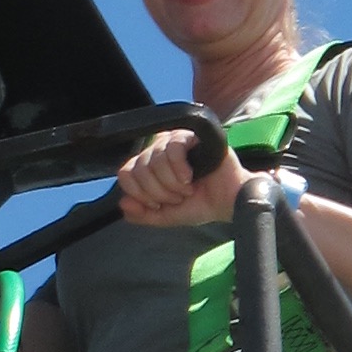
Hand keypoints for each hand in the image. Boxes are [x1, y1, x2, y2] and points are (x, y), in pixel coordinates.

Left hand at [113, 124, 239, 228]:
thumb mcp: (166, 216)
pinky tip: (190, 176)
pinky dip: (179, 168)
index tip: (158, 204)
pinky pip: (172, 147)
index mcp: (149, 166)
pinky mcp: (192, 135)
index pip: (126, 173)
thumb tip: (123, 204)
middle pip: (140, 168)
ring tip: (187, 188)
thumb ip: (143, 214)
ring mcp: (174, 141)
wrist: (229, 202)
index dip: (139, 192)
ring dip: (171, 183)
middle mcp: (159, 150)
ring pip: (155, 159)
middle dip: (159, 191)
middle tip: (178, 197)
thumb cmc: (201, 204)